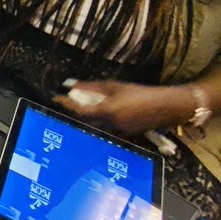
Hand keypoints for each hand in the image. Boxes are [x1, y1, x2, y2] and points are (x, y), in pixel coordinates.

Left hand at [53, 80, 189, 135]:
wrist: (164, 106)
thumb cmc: (139, 93)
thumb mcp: (115, 86)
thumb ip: (92, 87)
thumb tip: (72, 85)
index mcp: (107, 111)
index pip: (80, 111)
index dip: (67, 105)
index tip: (56, 98)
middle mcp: (110, 124)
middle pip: (86, 121)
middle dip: (77, 112)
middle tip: (69, 102)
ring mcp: (118, 131)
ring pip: (96, 125)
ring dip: (88, 118)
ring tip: (84, 107)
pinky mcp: (125, 134)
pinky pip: (107, 128)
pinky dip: (101, 121)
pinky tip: (103, 113)